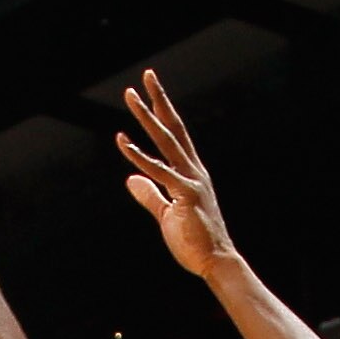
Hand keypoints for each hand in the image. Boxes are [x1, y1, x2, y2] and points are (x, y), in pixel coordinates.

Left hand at [115, 70, 237, 280]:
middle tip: (146, 76)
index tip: (150, 91)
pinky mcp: (186, 195)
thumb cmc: (194, 241)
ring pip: (166, 141)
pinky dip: (141, 157)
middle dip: (159, 100)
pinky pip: (160, 172)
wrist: (215, 262)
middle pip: (173, 127)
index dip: (163, 111)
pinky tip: (124, 142)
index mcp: (190, 173)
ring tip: (130, 96)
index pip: (175, 135)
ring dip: (147, 117)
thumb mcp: (166, 214)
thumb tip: (130, 178)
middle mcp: (193, 170)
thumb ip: (148, 194)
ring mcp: (191, 180)